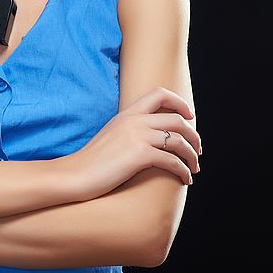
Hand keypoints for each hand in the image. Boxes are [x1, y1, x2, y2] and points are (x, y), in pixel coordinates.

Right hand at [66, 86, 201, 200]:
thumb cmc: (90, 161)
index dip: (180, 103)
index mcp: (127, 113)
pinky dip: (184, 171)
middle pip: (178, 119)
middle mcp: (135, 121)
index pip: (160, 93)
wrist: (75, 174)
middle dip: (193, 135)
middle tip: (197, 150)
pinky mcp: (140, 156)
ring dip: (192, 155)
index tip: (189, 118)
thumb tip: (146, 138)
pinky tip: (185, 179)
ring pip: (179, 140)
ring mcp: (138, 137)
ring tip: (194, 168)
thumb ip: (128, 131)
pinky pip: (173, 161)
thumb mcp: (110, 136)